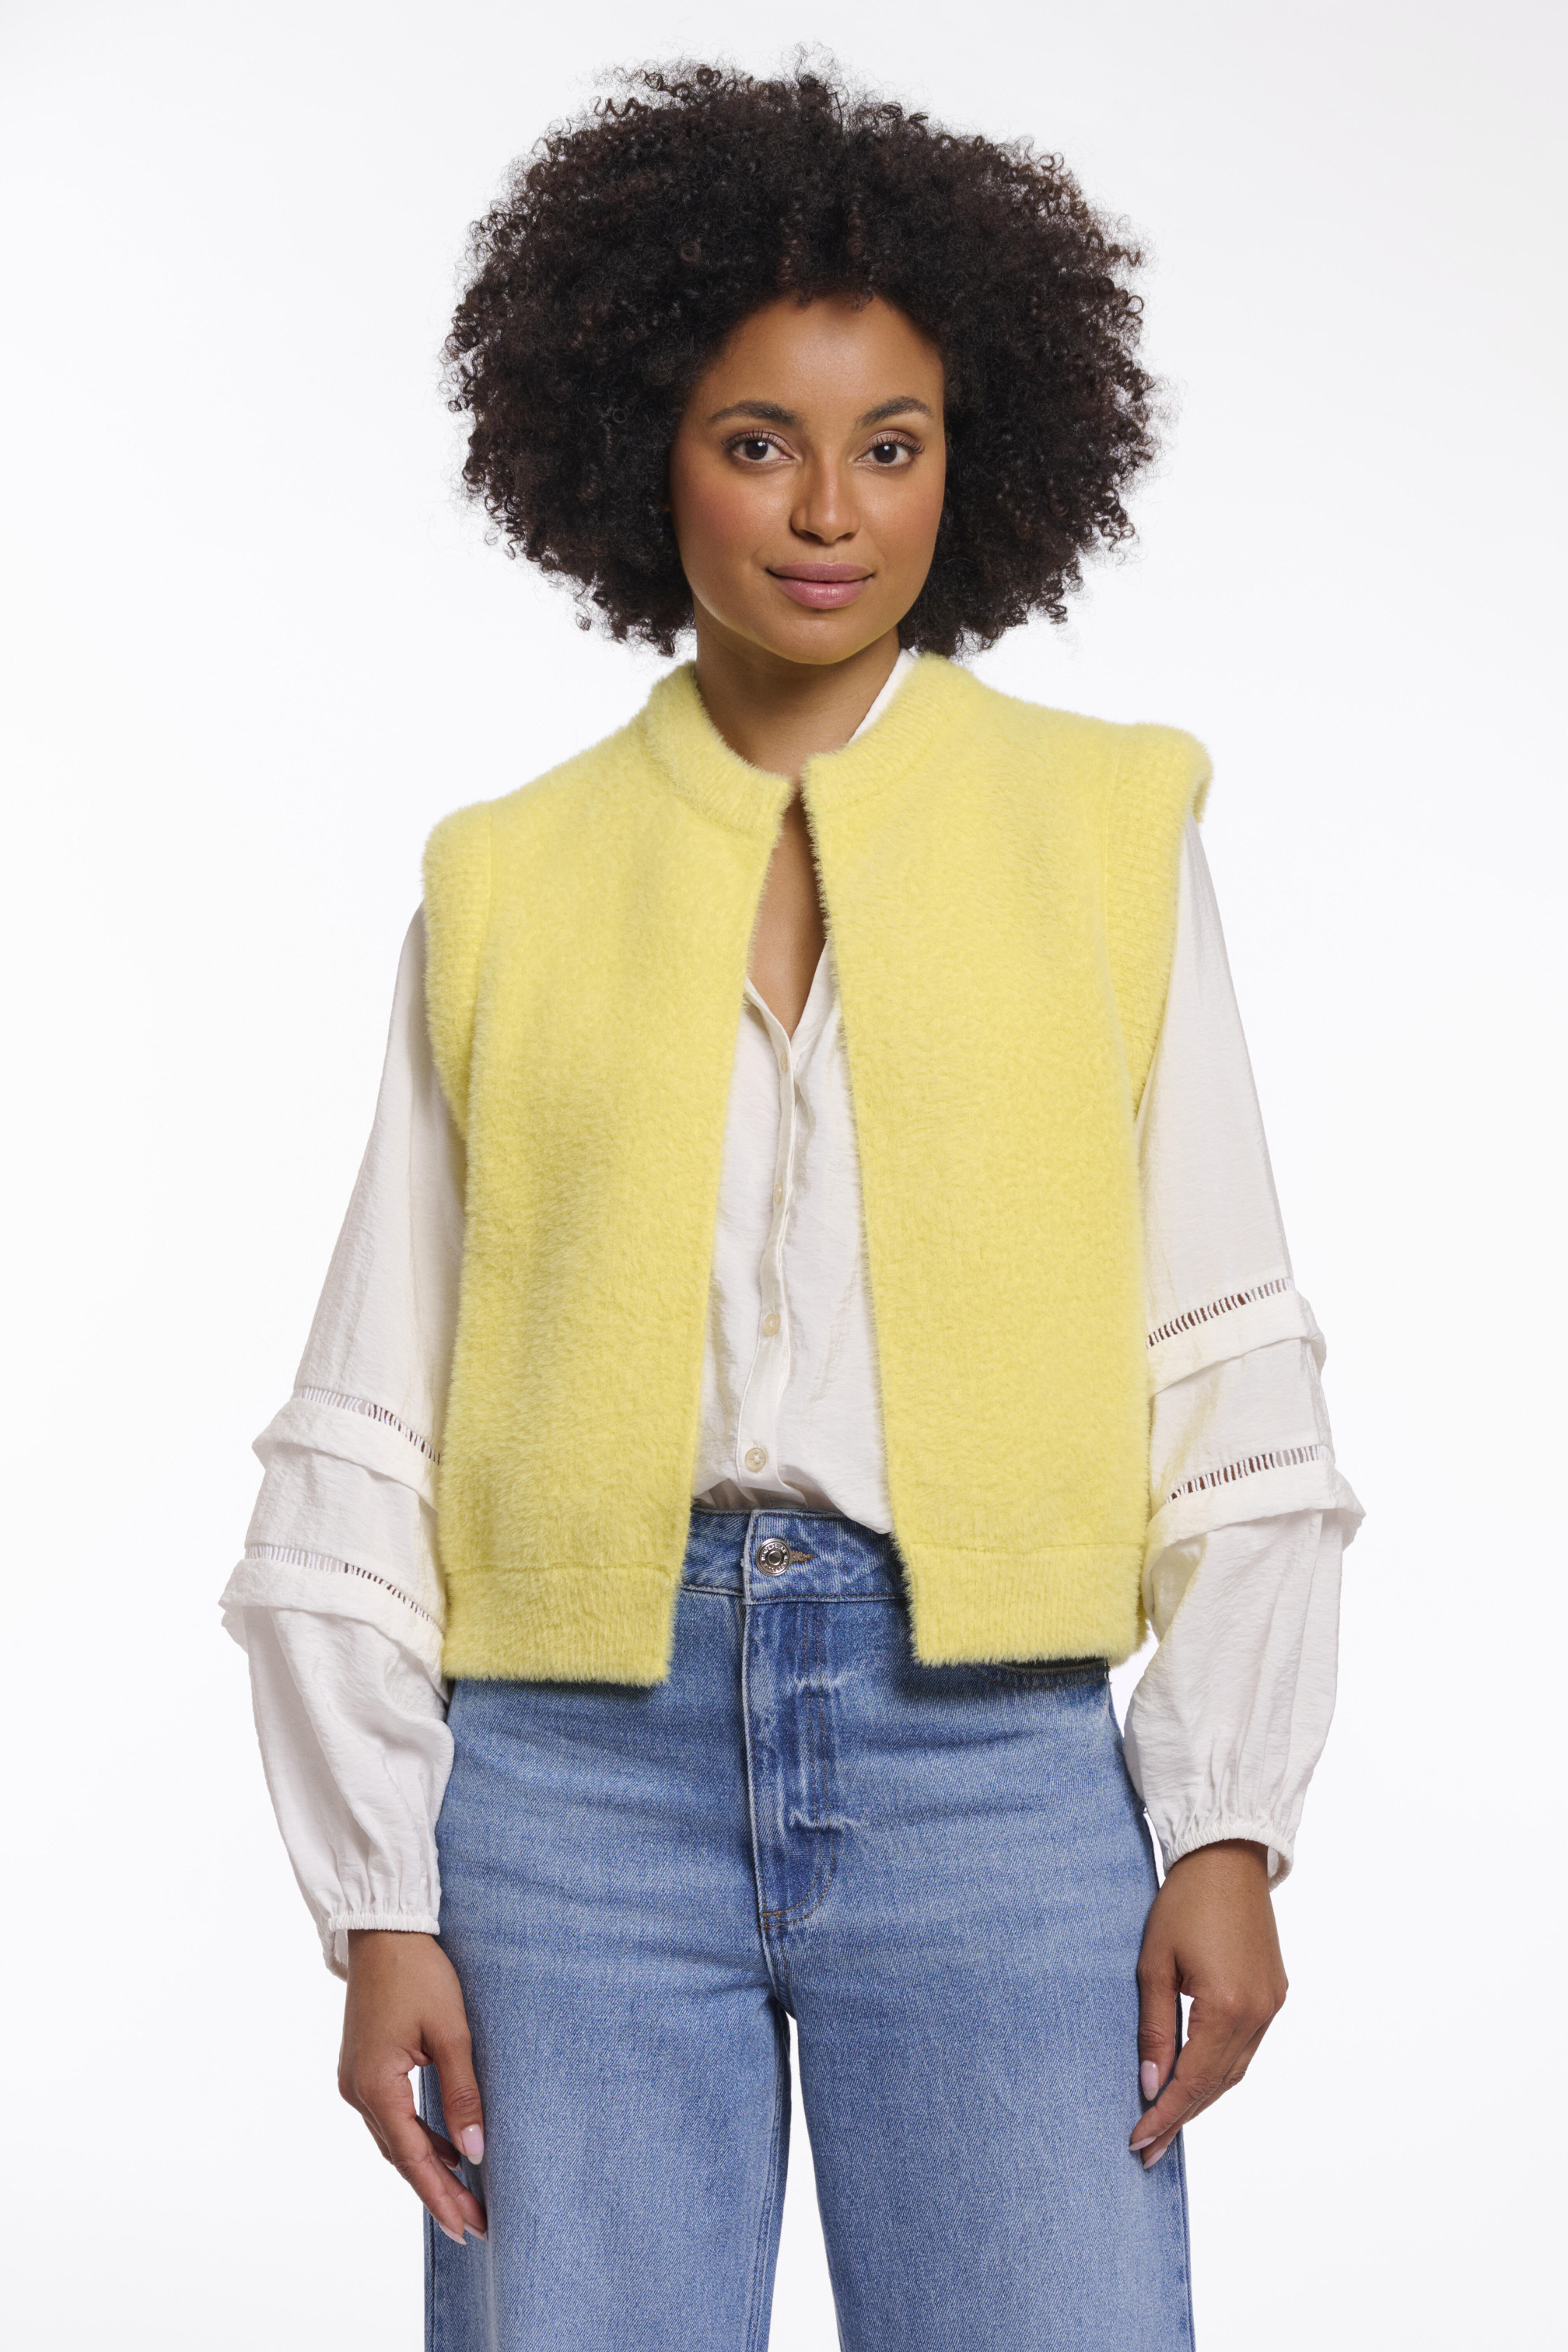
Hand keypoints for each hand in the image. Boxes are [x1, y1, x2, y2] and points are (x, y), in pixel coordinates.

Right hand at [340, 1930, 487, 2243]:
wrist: (383, 1932)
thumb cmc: (418, 1972)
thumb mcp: (451, 2030)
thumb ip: (462, 2092)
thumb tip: (475, 2152)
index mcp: (375, 2085)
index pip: (413, 2157)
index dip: (442, 2195)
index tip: (468, 2226)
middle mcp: (358, 2091)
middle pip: (402, 2157)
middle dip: (438, 2192)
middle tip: (475, 2226)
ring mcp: (356, 2081)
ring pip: (396, 2140)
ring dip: (428, 2169)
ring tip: (466, 2198)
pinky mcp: (364, 2070)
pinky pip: (392, 2118)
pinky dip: (418, 2140)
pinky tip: (445, 2152)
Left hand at [1130, 1839, 1286, 2167]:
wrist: (1227, 1858)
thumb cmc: (1184, 1903)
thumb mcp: (1154, 1965)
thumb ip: (1155, 2029)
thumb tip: (1151, 2084)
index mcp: (1227, 2008)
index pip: (1192, 2082)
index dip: (1165, 2116)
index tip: (1138, 2142)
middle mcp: (1258, 2015)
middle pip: (1217, 2085)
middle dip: (1182, 2117)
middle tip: (1148, 2148)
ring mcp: (1272, 2006)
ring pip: (1235, 2071)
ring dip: (1202, 2097)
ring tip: (1167, 2122)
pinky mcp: (1275, 1994)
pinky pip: (1247, 2048)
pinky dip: (1220, 2070)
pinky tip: (1196, 2079)